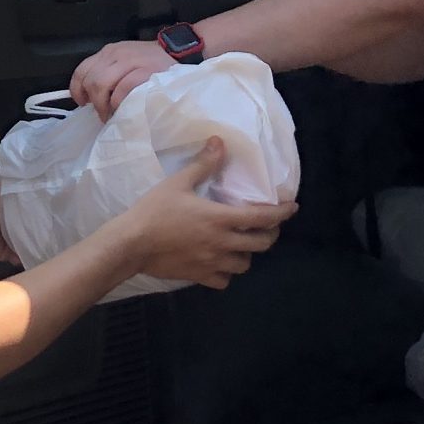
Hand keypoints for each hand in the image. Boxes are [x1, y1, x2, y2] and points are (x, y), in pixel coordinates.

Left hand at [70, 41, 174, 118]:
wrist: (179, 53)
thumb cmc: (150, 64)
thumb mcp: (124, 63)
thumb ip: (107, 74)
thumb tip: (90, 97)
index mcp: (108, 52)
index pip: (82, 70)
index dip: (77, 89)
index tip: (82, 103)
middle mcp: (116, 54)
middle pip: (91, 80)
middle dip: (94, 101)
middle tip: (101, 114)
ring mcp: (131, 61)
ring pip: (102, 83)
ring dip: (104, 104)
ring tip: (111, 114)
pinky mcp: (145, 70)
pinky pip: (123, 87)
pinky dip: (119, 101)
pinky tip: (123, 108)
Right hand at [113, 141, 294, 288]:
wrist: (131, 244)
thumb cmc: (154, 211)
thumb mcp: (178, 183)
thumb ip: (203, 165)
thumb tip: (220, 142)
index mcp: (220, 219)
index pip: (263, 218)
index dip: (282, 213)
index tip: (292, 207)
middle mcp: (222, 243)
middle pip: (262, 244)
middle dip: (270, 234)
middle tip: (267, 226)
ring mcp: (212, 263)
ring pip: (245, 264)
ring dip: (248, 254)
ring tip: (242, 245)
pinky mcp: (199, 276)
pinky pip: (224, 280)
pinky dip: (226, 273)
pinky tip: (219, 265)